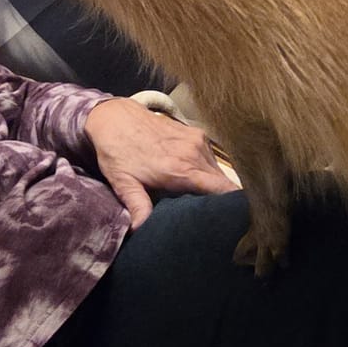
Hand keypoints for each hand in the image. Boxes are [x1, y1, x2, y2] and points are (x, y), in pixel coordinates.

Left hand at [85, 97, 238, 225]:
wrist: (115, 117)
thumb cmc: (117, 152)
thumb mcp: (124, 183)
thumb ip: (137, 206)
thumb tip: (141, 230)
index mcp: (181, 170)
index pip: (223, 190)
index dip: (232, 205)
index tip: (231, 219)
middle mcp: (195, 154)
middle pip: (225, 182)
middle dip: (223, 198)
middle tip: (211, 215)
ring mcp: (198, 140)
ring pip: (218, 170)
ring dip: (214, 184)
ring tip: (201, 197)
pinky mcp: (196, 133)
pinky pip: (211, 157)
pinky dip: (207, 169)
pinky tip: (193, 177)